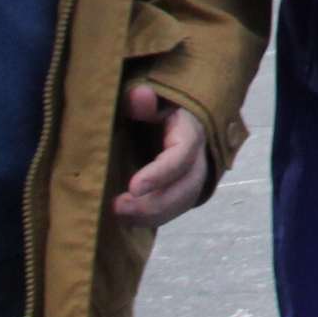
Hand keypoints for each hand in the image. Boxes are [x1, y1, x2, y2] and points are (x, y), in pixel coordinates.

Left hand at [111, 82, 215, 223]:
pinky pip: (174, 207)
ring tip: (121, 217)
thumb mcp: (150, 96)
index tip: (133, 187)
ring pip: (183, 202)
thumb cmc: (156, 103)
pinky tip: (127, 220)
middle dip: (156, 204)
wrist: (170, 112)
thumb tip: (139, 96)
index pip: (182, 155)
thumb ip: (143, 98)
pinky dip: (153, 218)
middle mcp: (198, 156)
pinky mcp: (182, 187)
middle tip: (119, 208)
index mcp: (190, 130)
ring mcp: (193, 174)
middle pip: (188, 186)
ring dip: (153, 216)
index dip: (161, 174)